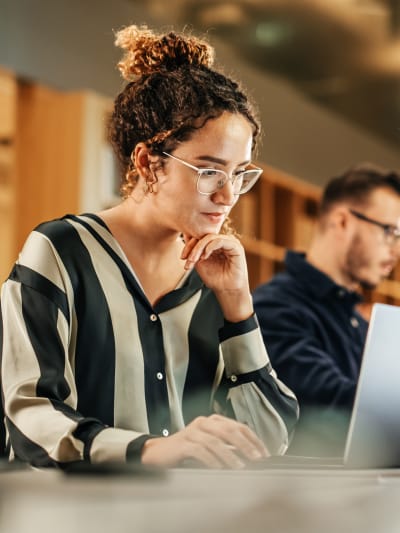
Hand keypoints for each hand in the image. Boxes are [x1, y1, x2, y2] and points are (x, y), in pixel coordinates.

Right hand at [141, 414, 268, 468]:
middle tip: (256, 459)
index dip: (253, 439)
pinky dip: (211, 460)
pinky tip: (218, 469)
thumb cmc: (187, 451)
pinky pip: (199, 450)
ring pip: (215, 441)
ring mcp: (192, 432)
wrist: (159, 453)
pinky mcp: (182, 443)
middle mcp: (204, 423)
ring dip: (230, 455)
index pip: (238, 426)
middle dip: (245, 445)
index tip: (264, 453)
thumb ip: (228, 448)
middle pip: (229, 430)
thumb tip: (251, 458)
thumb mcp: (210, 446)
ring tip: (240, 467)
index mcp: (213, 421)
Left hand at [181, 234, 252, 321]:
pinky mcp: (236, 246)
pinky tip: (205, 257)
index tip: (182, 258)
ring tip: (194, 260)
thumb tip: (185, 236)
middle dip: (192, 248)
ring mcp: (230, 242)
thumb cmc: (215, 278)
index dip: (189, 245)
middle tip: (187, 260)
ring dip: (199, 248)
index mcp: (215, 244)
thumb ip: (194, 251)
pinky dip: (209, 247)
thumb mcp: (200, 262)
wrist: (227, 290)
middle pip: (204, 236)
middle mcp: (223, 241)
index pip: (200, 237)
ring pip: (210, 237)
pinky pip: (220, 241)